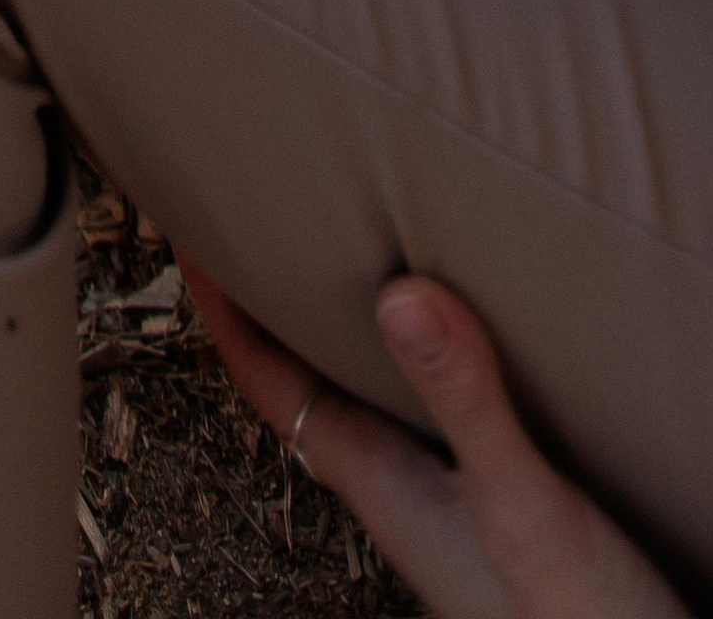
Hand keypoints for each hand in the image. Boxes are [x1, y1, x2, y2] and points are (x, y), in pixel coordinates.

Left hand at [182, 265, 685, 618]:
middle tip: (256, 208)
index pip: (269, 378)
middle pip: (307, 376)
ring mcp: (449, 499)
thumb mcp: (524, 503)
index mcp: (381, 480)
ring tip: (341, 242)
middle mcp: (401, 486)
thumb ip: (466, 401)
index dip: (224, 304)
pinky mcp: (502, 504)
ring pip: (369, 392)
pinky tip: (458, 329)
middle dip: (275, 298)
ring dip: (347, 323)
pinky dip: (420, 356)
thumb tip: (399, 294)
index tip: (188, 225)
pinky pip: (432, 411)